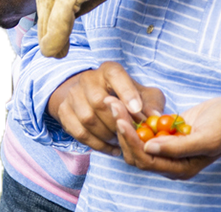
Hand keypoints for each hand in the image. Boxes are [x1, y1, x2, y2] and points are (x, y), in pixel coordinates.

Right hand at [47, 62, 165, 156]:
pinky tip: (112, 148)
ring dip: (107, 135)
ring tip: (120, 140)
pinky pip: (79, 133)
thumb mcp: (144, 95)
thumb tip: (156, 117)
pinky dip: (97, 145)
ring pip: (87, 119)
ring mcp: (73, 95)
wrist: (93, 97)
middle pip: (98, 101)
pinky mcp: (64, 111)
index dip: (126, 92)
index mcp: (109, 70)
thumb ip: (152, 104)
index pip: (115, 75)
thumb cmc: (126, 97)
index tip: (137, 110)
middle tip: (129, 133)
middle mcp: (88, 79)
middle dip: (116, 121)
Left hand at [108, 97, 220, 179]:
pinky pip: (144, 129)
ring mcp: (167, 148)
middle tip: (112, 105)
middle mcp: (170, 163)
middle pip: (136, 152)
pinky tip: (125, 101)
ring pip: (137, 140)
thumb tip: (149, 149)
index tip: (120, 120)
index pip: (146, 161)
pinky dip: (134, 117)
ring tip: (114, 101)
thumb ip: (178, 147)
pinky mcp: (166, 135)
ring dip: (125, 122)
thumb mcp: (207, 138)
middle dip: (122, 130)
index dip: (131, 142)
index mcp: (180, 169)